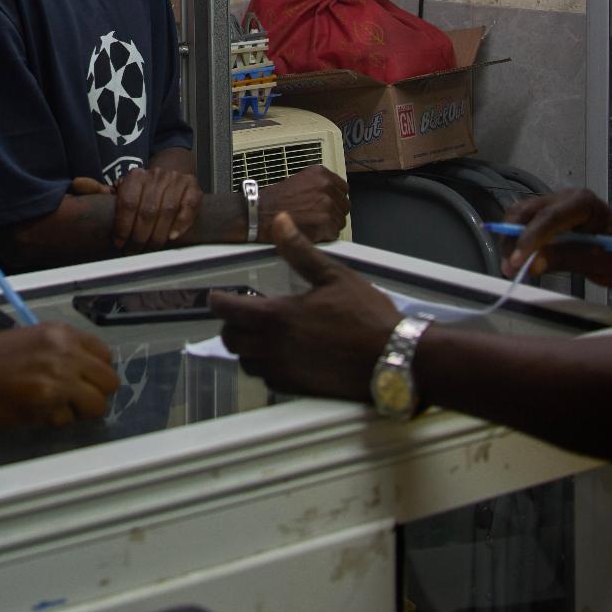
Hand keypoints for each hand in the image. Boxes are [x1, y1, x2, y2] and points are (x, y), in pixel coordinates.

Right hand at [0, 325, 120, 427]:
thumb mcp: (30, 339)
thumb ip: (61, 350)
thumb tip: (88, 368)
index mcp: (61, 333)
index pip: (105, 354)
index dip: (96, 371)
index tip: (86, 380)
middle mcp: (65, 352)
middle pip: (110, 381)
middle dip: (95, 393)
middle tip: (75, 398)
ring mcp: (58, 378)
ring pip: (97, 405)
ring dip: (81, 410)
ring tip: (56, 406)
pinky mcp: (48, 403)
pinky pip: (69, 419)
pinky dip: (56, 420)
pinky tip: (36, 410)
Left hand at [97, 163, 202, 247]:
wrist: (172, 172)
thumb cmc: (143, 188)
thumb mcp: (121, 189)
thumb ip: (100, 190)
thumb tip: (76, 185)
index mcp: (136, 176)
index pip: (127, 203)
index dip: (123, 226)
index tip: (119, 243)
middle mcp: (156, 176)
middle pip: (147, 211)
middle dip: (139, 236)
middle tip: (135, 250)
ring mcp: (176, 181)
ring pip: (167, 211)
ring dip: (158, 235)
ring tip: (150, 248)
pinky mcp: (193, 188)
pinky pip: (188, 207)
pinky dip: (181, 224)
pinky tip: (172, 237)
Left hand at [211, 214, 397, 402]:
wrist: (393, 360)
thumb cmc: (366, 315)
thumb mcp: (334, 275)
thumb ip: (300, 251)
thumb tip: (280, 221)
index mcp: (278, 316)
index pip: (228, 311)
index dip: (217, 301)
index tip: (218, 296)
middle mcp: (274, 347)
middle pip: (231, 340)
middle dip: (231, 325)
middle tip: (244, 313)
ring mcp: (284, 371)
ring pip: (246, 363)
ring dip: (247, 348)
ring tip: (262, 334)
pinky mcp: (297, 389)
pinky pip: (267, 380)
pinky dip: (266, 367)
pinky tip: (282, 355)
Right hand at [260, 163, 349, 241]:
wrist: (260, 213)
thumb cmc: (273, 200)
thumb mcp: (298, 181)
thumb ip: (317, 186)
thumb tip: (330, 195)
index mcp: (320, 174)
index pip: (343, 188)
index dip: (335, 199)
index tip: (329, 204)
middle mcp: (326, 186)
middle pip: (344, 205)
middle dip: (334, 213)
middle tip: (317, 217)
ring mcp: (327, 204)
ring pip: (340, 221)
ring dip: (328, 226)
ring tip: (310, 224)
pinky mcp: (325, 222)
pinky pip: (334, 234)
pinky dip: (323, 236)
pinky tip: (309, 232)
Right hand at [501, 187, 611, 287]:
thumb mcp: (597, 262)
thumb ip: (563, 259)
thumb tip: (531, 265)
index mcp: (582, 203)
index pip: (548, 218)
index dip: (529, 240)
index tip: (516, 262)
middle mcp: (565, 198)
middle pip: (527, 211)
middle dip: (513, 238)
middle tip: (507, 267)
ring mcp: (557, 205)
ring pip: (521, 215)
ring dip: (511, 239)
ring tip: (509, 265)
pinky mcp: (551, 216)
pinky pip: (527, 223)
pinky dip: (518, 240)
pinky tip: (517, 257)